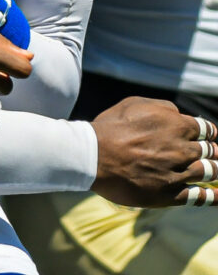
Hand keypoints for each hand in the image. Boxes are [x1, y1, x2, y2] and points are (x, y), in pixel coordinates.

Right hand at [92, 96, 217, 206]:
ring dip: (214, 170)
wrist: (94, 155)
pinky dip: (212, 196)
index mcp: (176, 124)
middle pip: (210, 151)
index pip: (205, 129)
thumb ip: (162, 107)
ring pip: (209, 172)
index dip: (209, 132)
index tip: (209, 136)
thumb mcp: (134, 103)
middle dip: (213, 151)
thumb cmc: (111, 127)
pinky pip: (199, 197)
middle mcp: (182, 148)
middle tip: (213, 153)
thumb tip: (178, 112)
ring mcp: (178, 172)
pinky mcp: (170, 194)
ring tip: (215, 171)